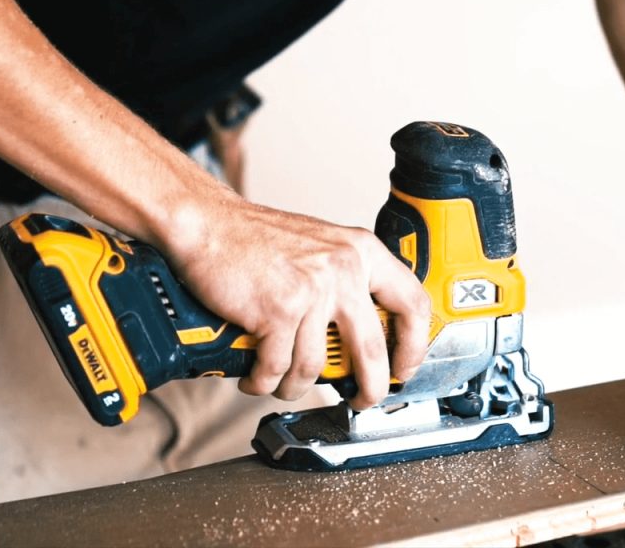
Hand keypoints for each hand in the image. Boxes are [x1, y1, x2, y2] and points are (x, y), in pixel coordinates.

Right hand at [163, 197, 430, 409]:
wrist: (209, 224)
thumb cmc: (259, 240)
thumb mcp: (324, 247)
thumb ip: (351, 280)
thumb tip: (372, 333)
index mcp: (363, 252)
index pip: (413, 304)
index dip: (415, 346)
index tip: (405, 368)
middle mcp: (344, 269)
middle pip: (373, 350)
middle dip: (370, 387)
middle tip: (362, 399)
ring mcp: (312, 290)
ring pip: (315, 367)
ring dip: (296, 387)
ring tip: (283, 384)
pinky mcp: (277, 311)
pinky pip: (277, 368)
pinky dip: (264, 381)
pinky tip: (256, 377)